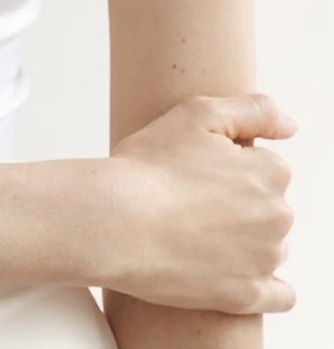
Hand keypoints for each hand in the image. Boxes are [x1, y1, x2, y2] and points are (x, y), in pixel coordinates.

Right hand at [103, 92, 296, 314]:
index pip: (263, 167)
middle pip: (267, 207)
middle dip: (238, 203)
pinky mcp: (246, 296)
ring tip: (192, 232)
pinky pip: (279, 296)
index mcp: (270, 173)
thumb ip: (254, 110)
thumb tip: (291, 127)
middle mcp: (278, 218)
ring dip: (244, 241)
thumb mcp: (197, 113)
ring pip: (267, 246)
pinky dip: (266, 287)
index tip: (196, 169)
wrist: (115, 221)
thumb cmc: (149, 165)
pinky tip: (235, 273)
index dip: (227, 165)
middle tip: (189, 199)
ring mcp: (264, 261)